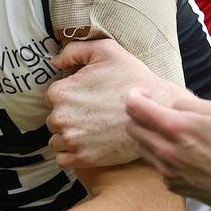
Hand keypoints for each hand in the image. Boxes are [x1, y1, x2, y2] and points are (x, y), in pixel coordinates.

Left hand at [45, 39, 182, 168]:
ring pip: (56, 140)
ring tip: (91, 130)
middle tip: (93, 113)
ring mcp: (71, 140)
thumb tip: (56, 61)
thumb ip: (75, 50)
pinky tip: (86, 145)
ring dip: (68, 136)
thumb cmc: (133, 79)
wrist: (157, 110)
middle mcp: (61, 117)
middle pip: (54, 119)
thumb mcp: (106, 50)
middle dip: (69, 117)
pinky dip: (70, 155)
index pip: (53, 97)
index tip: (87, 98)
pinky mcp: (83, 159)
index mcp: (61, 92)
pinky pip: (63, 160)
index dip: (71, 96)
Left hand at [125, 90, 210, 208]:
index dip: (134, 96)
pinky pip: (157, 166)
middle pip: (131, 128)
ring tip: (168, 135)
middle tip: (153, 114)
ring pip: (141, 148)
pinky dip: (163, 157)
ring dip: (148, 137)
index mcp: (174, 127)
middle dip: (138, 117)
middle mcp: (164, 149)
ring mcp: (166, 170)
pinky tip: (182, 155)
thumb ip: (186, 104)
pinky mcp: (171, 184)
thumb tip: (169, 107)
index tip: (141, 95)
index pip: (135, 107)